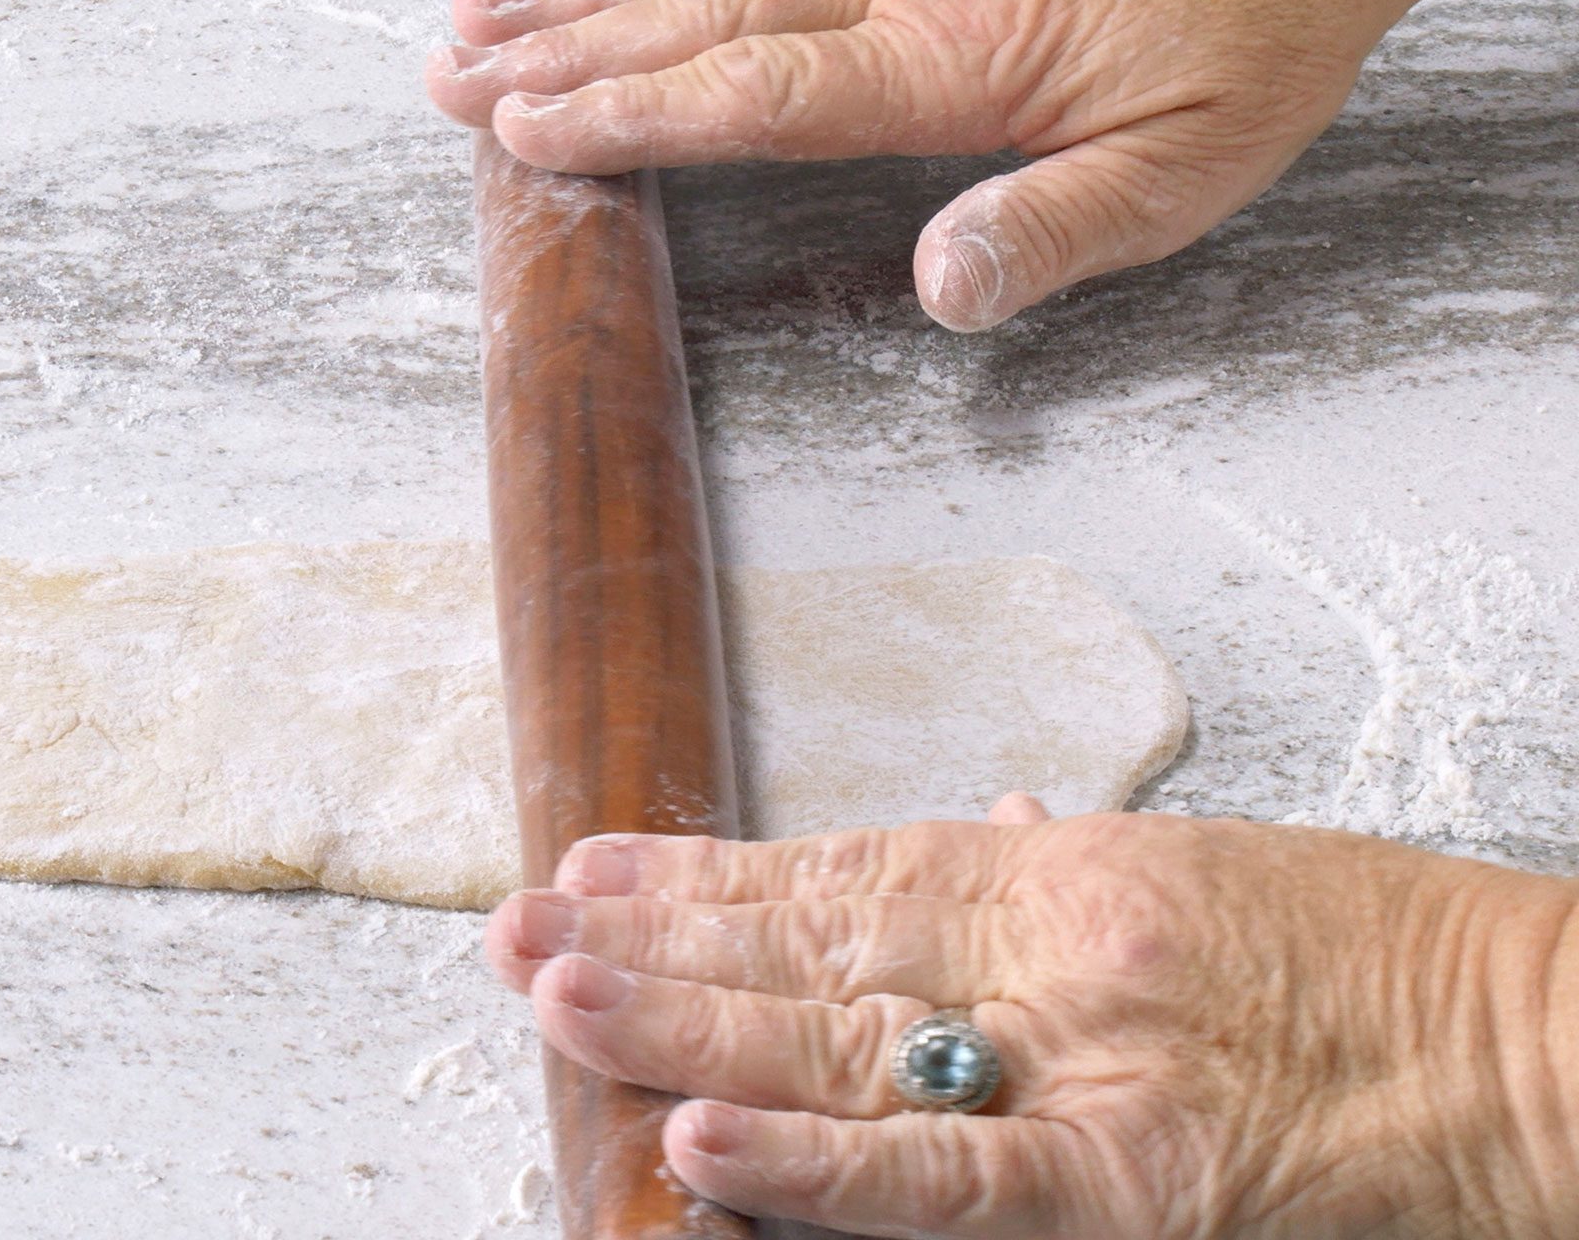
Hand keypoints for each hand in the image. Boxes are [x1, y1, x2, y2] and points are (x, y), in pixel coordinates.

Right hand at [425, 0, 1424, 330]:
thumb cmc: (1242, 43)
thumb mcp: (1185, 171)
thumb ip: (1052, 230)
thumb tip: (936, 289)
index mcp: (957, 50)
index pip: (761, 87)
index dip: (634, 110)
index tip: (526, 128)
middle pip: (699, 17)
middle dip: (563, 53)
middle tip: (450, 78)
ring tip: (478, 16)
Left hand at [483, 797, 1578, 1237]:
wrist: (1546, 1038)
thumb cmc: (1388, 963)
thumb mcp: (1208, 875)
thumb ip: (1069, 864)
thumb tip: (981, 816)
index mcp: (1062, 873)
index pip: (839, 871)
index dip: (705, 875)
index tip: (595, 866)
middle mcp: (1047, 948)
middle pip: (811, 951)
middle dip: (654, 946)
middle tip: (517, 929)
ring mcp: (1084, 1057)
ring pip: (841, 1043)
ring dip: (684, 1020)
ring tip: (554, 991)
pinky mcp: (1140, 1177)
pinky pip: (947, 1179)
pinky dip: (814, 1164)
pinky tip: (697, 1138)